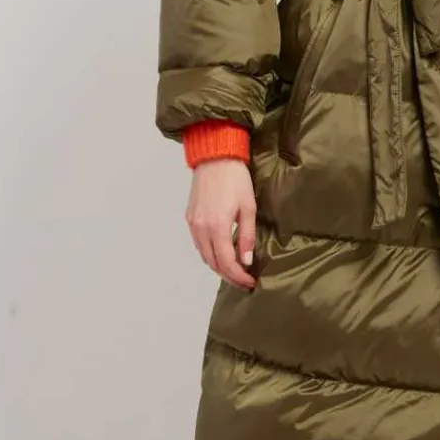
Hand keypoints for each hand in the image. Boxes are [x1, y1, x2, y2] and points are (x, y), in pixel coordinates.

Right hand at [186, 158, 258, 289]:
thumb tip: (246, 260)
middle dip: (229, 276)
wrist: (215, 157)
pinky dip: (210, 254)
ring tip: (235, 270)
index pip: (227, 262)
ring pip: (204, 256)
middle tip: (244, 281)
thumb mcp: (248, 207)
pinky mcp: (190, 218)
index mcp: (217, 226)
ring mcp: (193, 224)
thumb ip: (247, 236)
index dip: (238, 276)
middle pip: (213, 263)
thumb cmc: (235, 179)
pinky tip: (222, 253)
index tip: (250, 282)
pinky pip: (198, 244)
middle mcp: (201, 228)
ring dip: (219, 266)